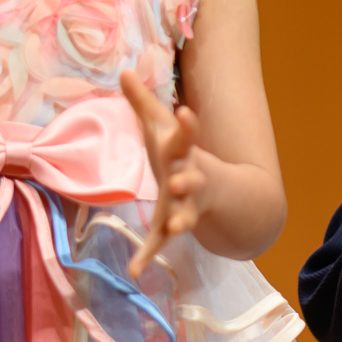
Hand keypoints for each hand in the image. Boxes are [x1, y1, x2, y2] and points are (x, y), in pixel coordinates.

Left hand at [122, 67, 204, 277]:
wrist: (218, 194)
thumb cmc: (180, 156)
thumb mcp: (161, 129)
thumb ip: (142, 102)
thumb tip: (123, 69)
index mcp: (185, 154)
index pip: (187, 137)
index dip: (187, 126)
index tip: (186, 113)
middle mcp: (190, 180)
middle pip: (191, 178)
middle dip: (187, 179)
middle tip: (181, 178)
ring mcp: (186, 205)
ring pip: (186, 214)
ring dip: (182, 220)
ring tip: (179, 226)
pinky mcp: (174, 224)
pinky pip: (161, 241)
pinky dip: (147, 255)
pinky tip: (134, 271)